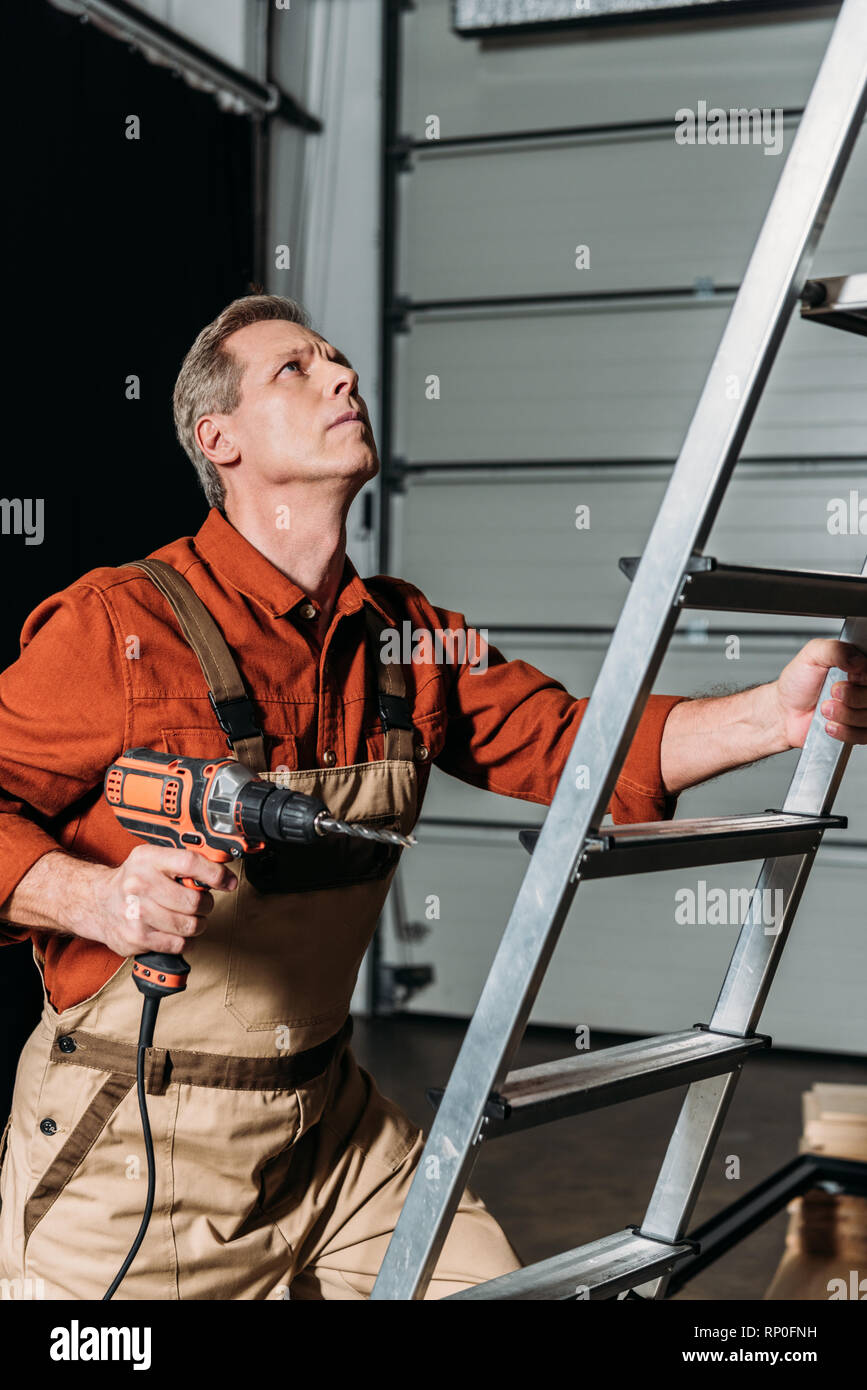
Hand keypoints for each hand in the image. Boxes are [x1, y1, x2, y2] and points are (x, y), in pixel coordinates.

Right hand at [88, 845, 237, 957]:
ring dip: (197, 924)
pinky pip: (178, 945)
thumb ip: (186, 862)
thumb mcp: (154, 859)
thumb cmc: (134, 880)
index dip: (215, 874)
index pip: (190, 863)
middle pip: (193, 901)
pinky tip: (176, 932)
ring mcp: (136, 913)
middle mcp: (139, 884)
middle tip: (201, 903)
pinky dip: (185, 941)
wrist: (98, 903)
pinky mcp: (136, 938)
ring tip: (189, 918)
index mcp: (147, 859)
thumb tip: (223, 872)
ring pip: (189, 926)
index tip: (227, 882)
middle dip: (206, 905)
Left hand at [773, 639, 866, 749]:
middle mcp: (862, 689)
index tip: (849, 676)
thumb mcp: (812, 655)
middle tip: (832, 693)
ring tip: (825, 709)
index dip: (864, 678)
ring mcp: (861, 711)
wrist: (784, 711)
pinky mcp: (857, 732)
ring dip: (845, 715)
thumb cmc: (797, 683)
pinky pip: (864, 736)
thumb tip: (858, 659)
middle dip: (852, 697)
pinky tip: (830, 724)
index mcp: (858, 668)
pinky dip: (845, 731)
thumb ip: (835, 650)